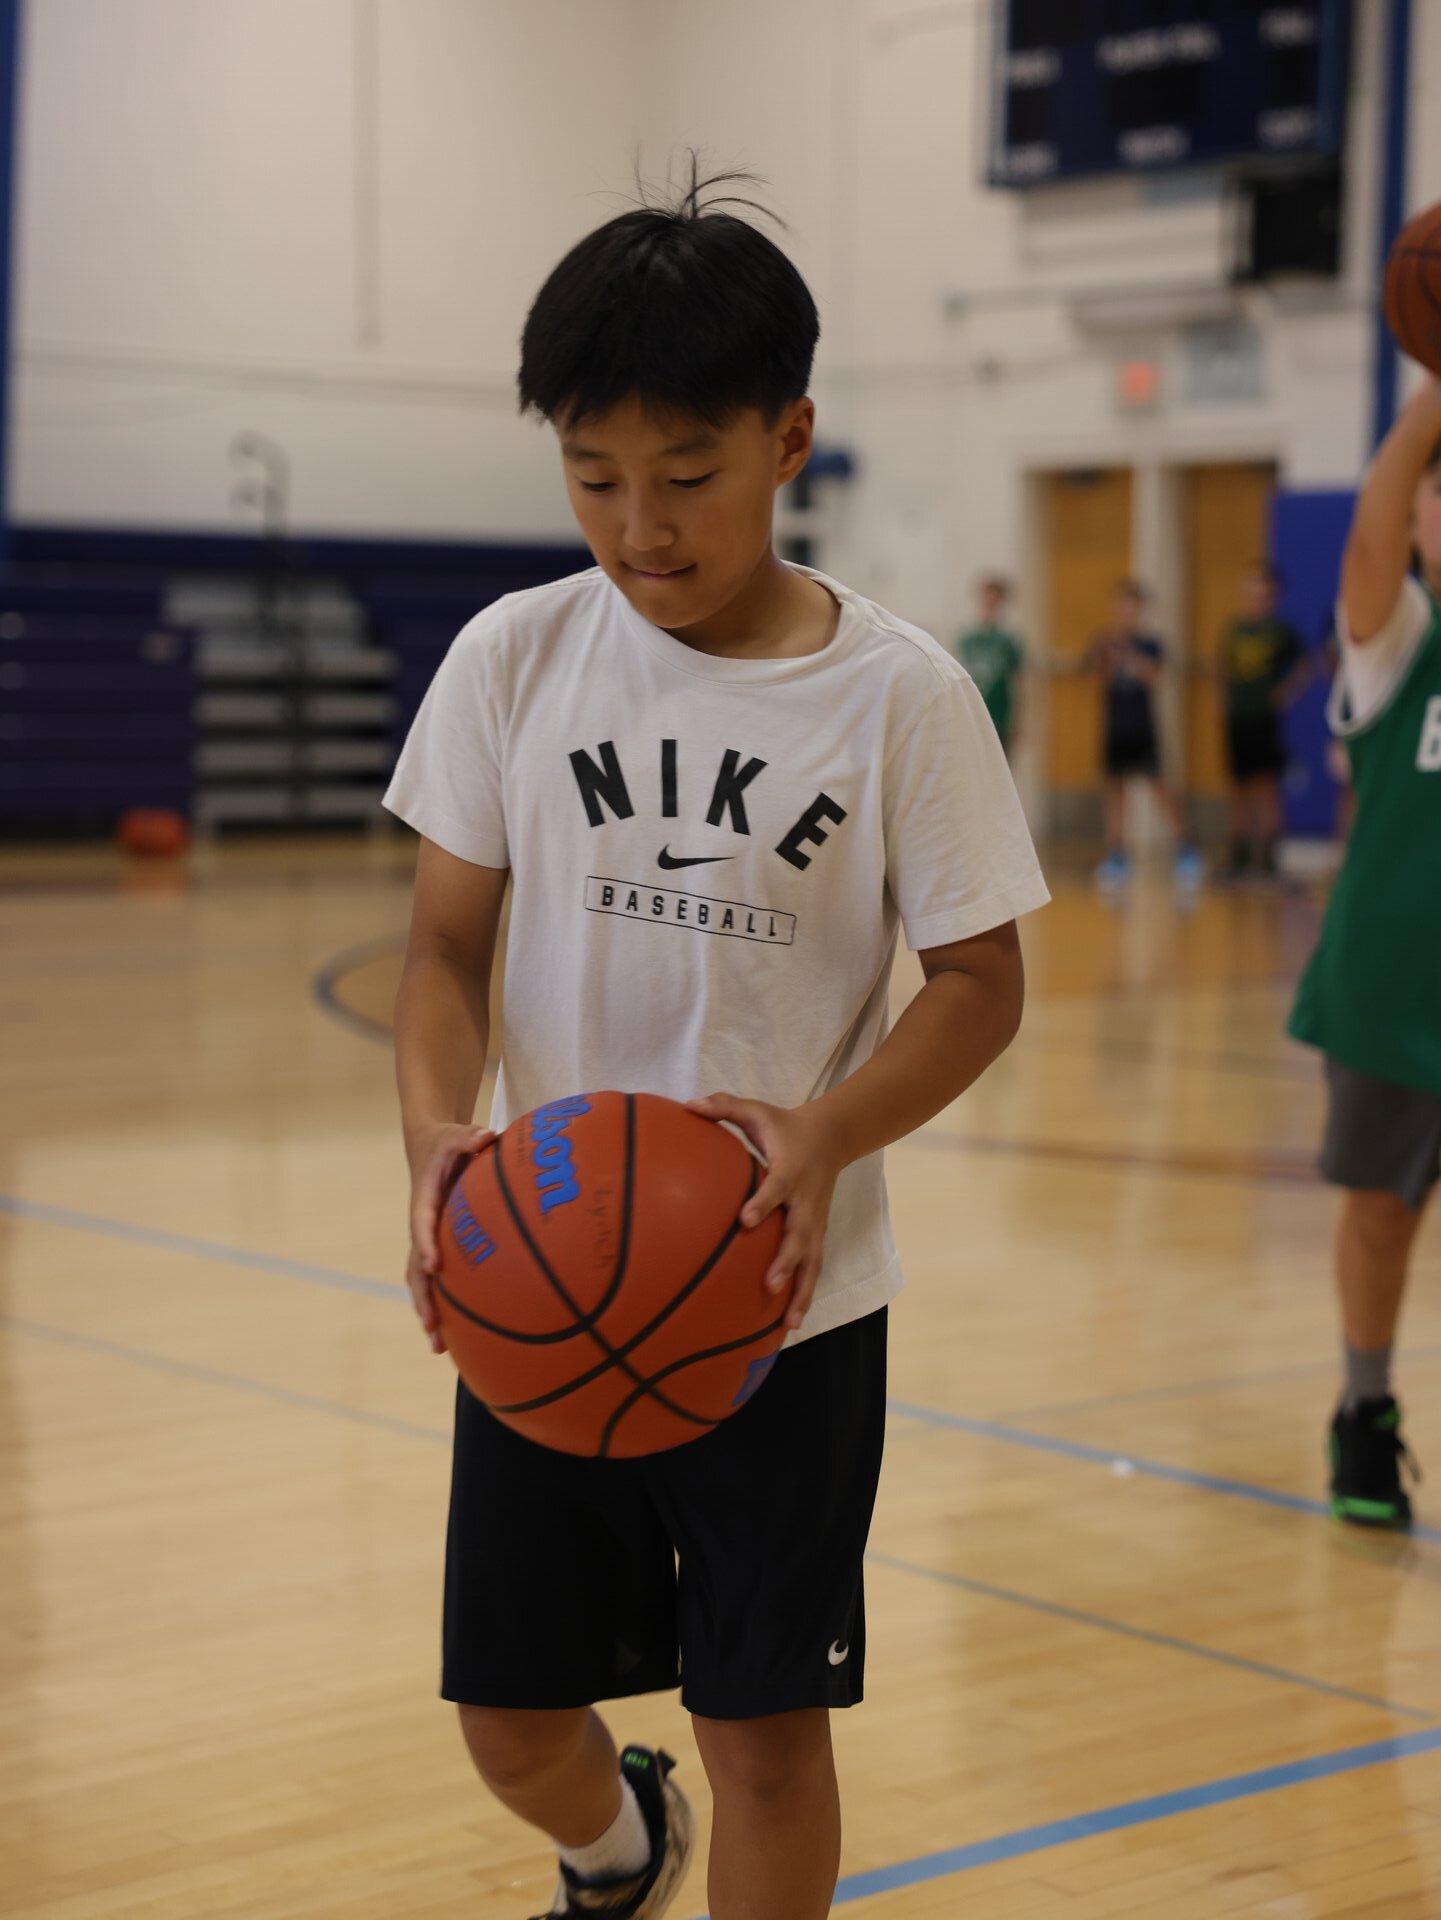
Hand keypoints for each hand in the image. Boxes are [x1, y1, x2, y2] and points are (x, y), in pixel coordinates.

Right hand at [406, 1122, 495, 1352]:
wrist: (428, 1148)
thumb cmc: (447, 1143)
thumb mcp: (456, 1135)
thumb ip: (469, 1136)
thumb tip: (487, 1135)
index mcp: (424, 1200)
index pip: (421, 1224)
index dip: (426, 1244)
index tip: (433, 1266)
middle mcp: (421, 1228)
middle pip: (416, 1268)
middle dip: (424, 1298)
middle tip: (432, 1327)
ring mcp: (427, 1241)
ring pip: (422, 1282)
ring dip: (429, 1312)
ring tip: (439, 1347)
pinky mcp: (437, 1248)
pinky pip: (438, 1281)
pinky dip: (445, 1305)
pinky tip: (461, 1335)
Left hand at [685, 1094, 845, 1333]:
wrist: (833, 1136)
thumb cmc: (785, 1125)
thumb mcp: (757, 1110)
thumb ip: (724, 1106)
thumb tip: (687, 1105)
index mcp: (791, 1169)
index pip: (778, 1188)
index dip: (764, 1203)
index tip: (745, 1221)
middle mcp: (806, 1200)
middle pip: (800, 1235)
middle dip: (786, 1261)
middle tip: (768, 1285)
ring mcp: (815, 1220)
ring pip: (812, 1260)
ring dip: (801, 1290)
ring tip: (788, 1322)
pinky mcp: (818, 1233)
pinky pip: (813, 1267)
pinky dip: (805, 1294)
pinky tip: (790, 1323)